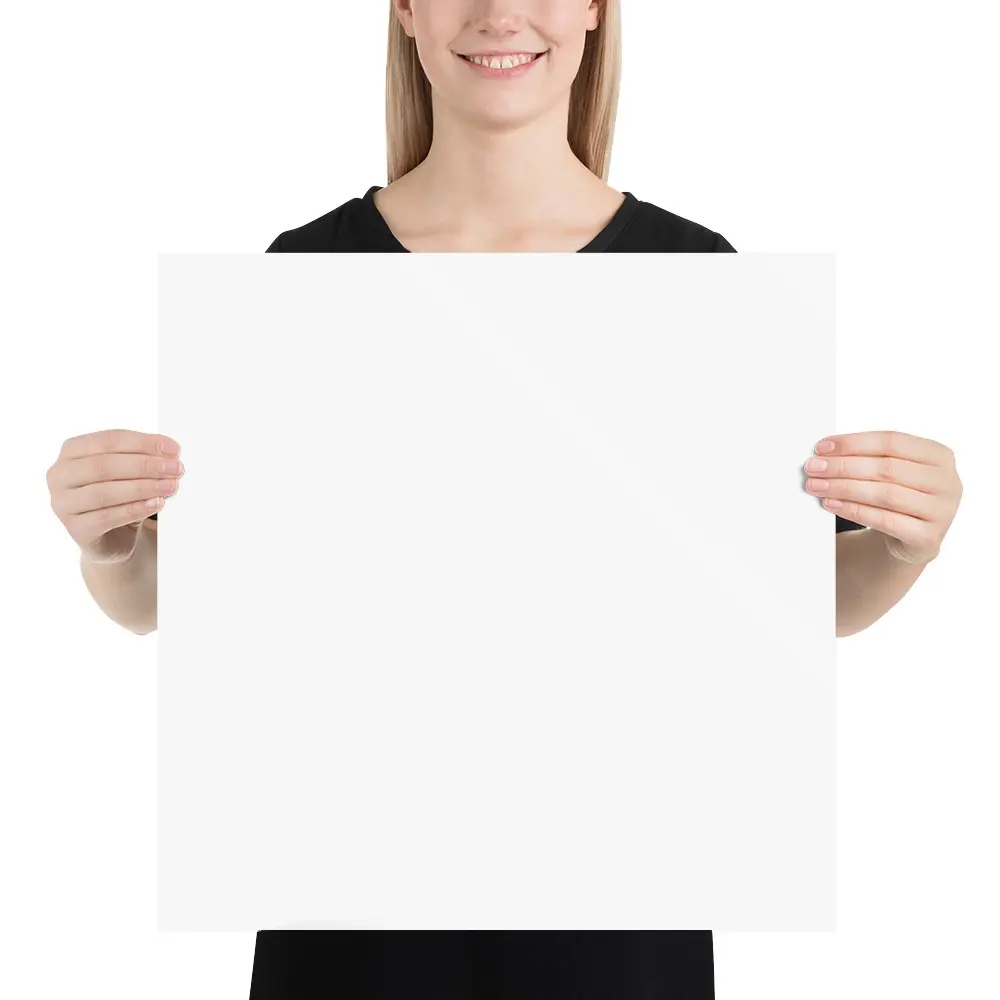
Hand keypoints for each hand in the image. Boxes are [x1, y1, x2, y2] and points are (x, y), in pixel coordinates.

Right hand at [47, 429, 182, 563]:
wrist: (111, 537)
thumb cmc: (119, 496)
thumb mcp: (128, 472)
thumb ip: (143, 458)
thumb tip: (170, 452)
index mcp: (72, 451)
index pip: (108, 440)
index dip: (143, 443)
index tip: (172, 448)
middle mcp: (60, 475)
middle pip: (104, 465)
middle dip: (145, 465)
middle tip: (175, 468)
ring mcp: (63, 503)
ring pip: (105, 492)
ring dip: (143, 487)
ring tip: (170, 486)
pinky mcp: (75, 529)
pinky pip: (108, 517)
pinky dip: (135, 509)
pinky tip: (156, 503)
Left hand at [803, 430, 961, 564]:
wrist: (912, 539)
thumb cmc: (898, 496)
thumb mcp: (892, 472)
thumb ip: (868, 458)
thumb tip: (824, 453)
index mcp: (939, 455)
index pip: (892, 441)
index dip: (853, 443)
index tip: (821, 447)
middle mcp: (947, 482)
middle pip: (887, 468)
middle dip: (843, 466)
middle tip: (812, 467)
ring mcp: (942, 511)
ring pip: (886, 494)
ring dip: (844, 488)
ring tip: (816, 486)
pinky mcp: (928, 538)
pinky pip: (885, 520)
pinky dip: (854, 510)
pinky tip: (831, 504)